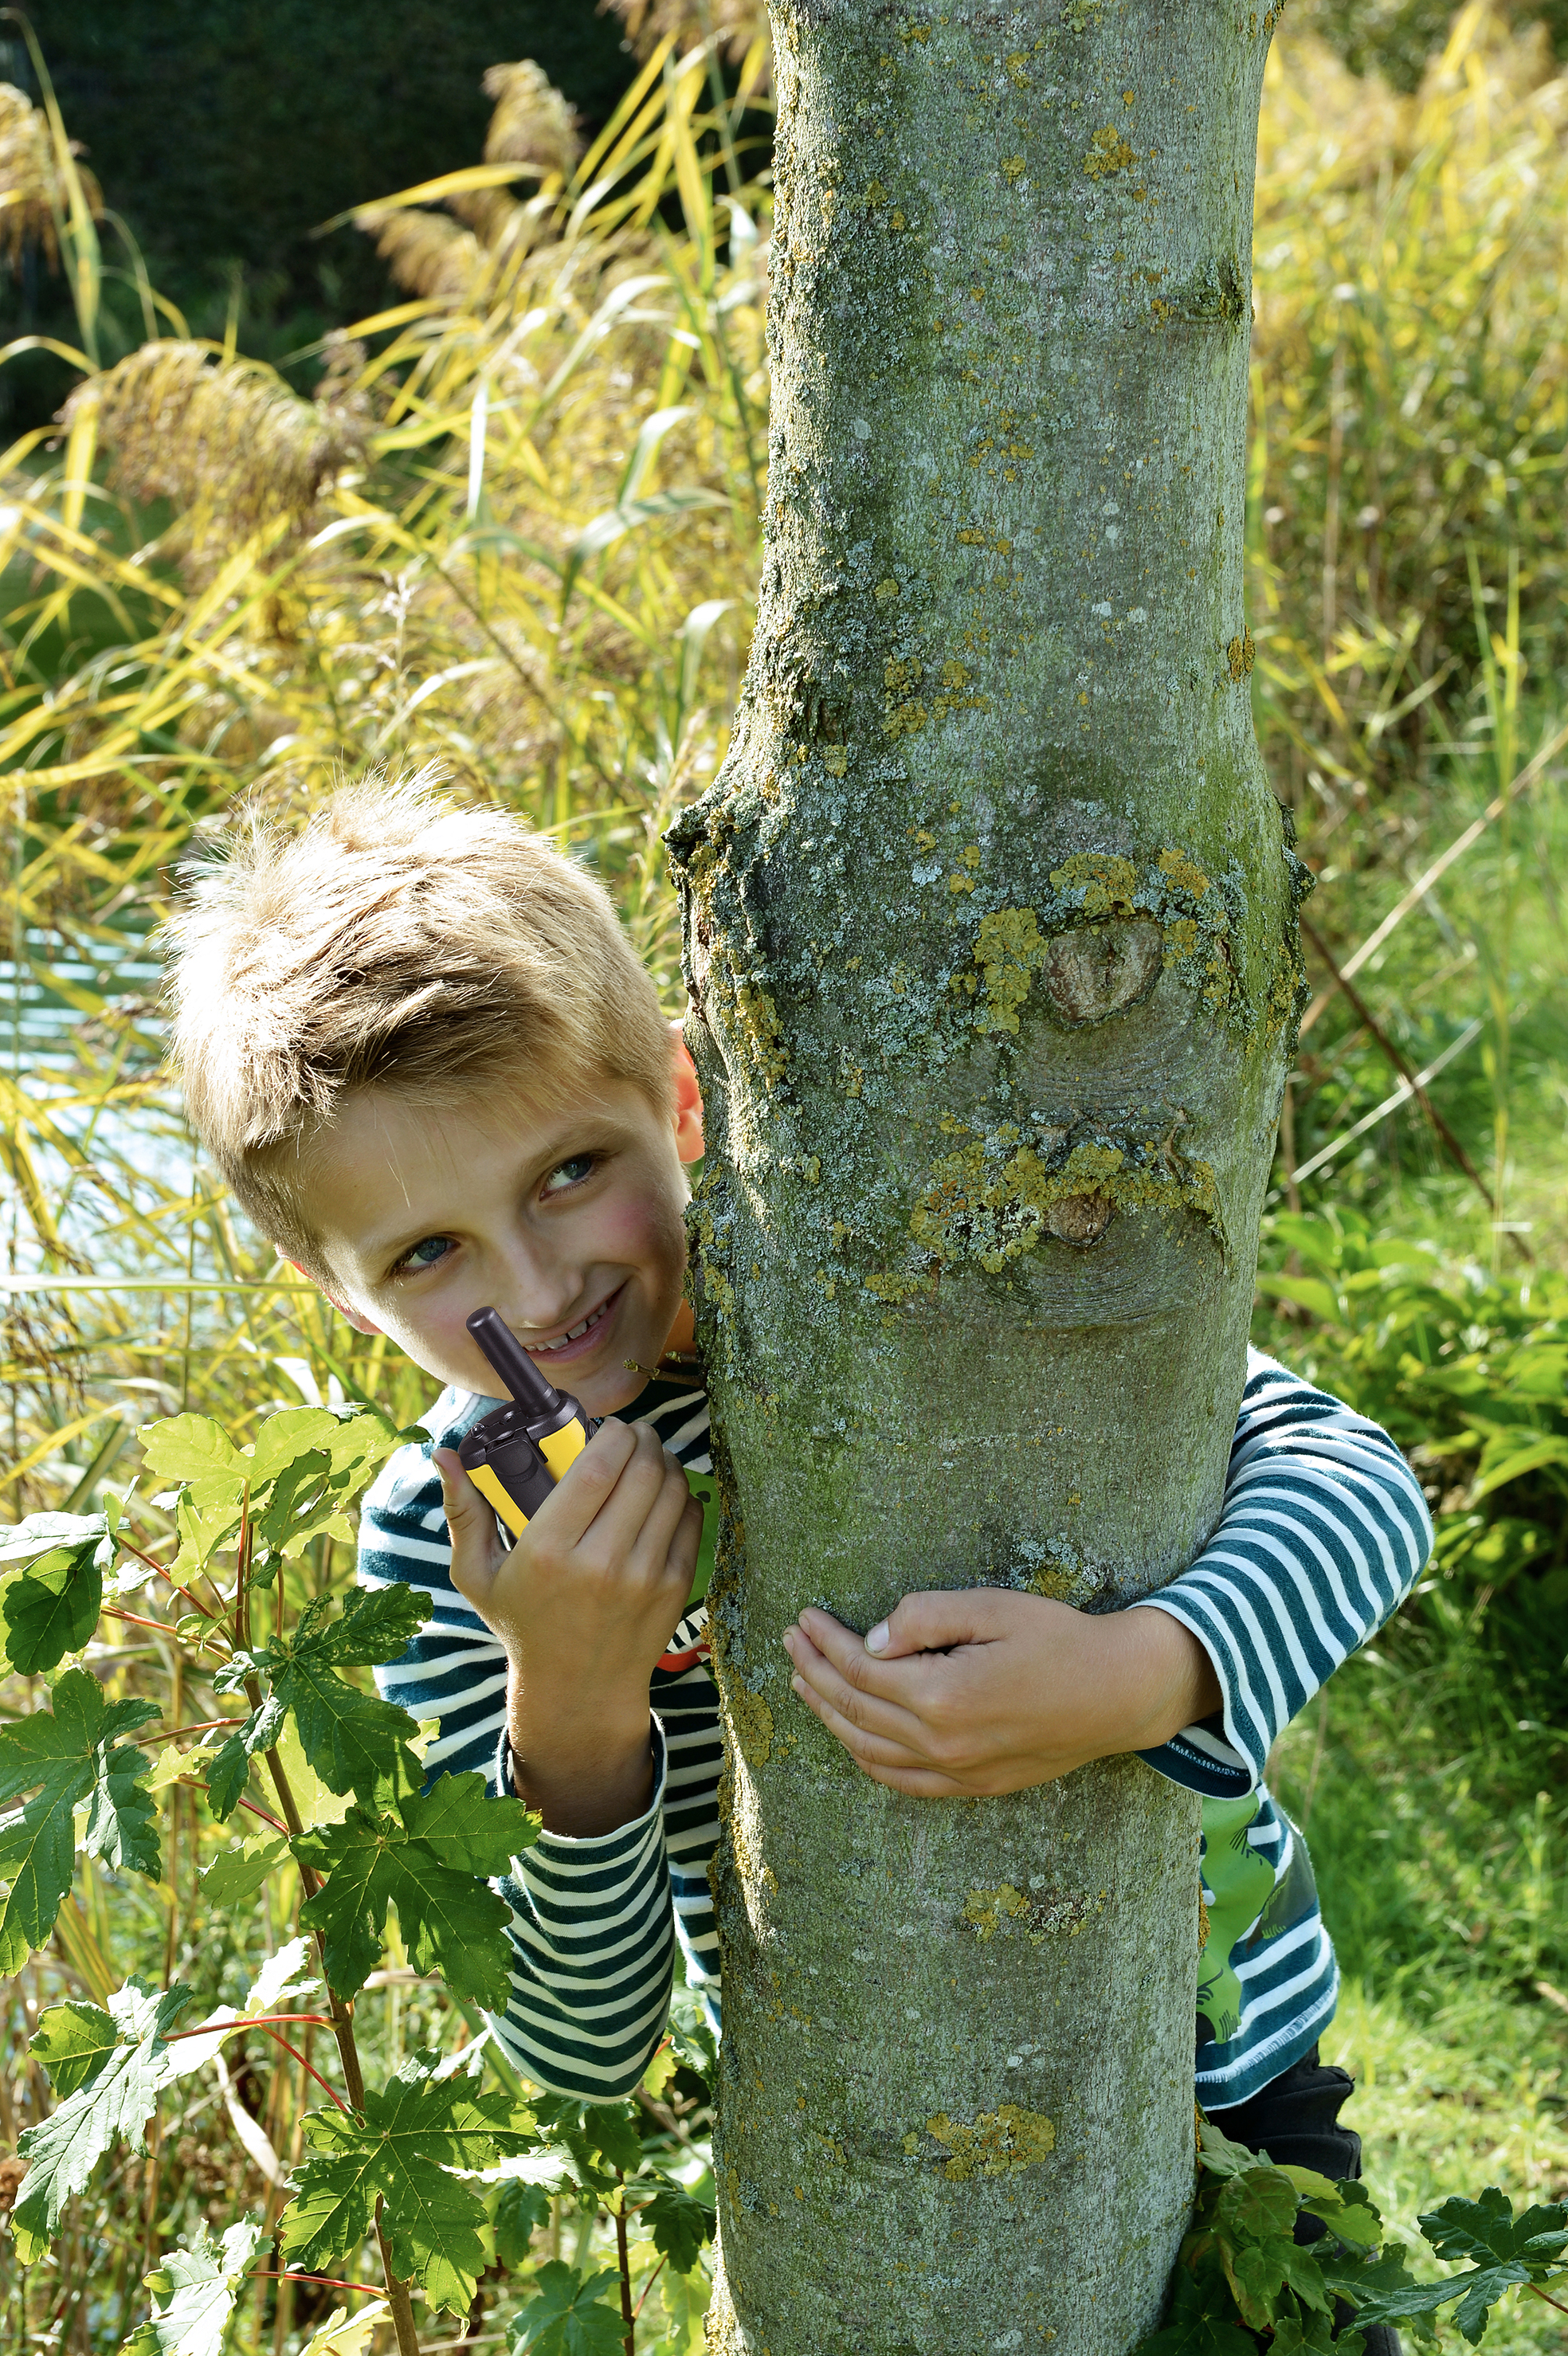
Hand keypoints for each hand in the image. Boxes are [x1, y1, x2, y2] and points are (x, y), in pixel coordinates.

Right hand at [433, 1420, 702, 1834]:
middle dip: (644, 1440)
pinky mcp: (675, 1588)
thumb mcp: (479, 1575)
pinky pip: (691, 1520)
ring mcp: (644, 1577)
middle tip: (634, 1436)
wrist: (578, 1691)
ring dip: (666, 1462)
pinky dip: (683, 1496)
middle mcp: (600, 1564)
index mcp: (548, 1553)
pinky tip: (666, 1492)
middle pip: (641, 1472)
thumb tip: (445, 1454)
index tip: (610, 1428)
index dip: (612, 1435)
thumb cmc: (523, 1625)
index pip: (596, 1469)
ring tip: (650, 1458)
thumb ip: (464, 1512)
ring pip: (672, 1490)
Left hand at [781, 1589, 1220, 1796]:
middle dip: (814, 1673)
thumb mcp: (992, 1607)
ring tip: (802, 1682)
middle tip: (789, 1641)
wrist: (1119, 1693)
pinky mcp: (973, 1786)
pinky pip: (901, 1781)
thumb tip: (870, 1640)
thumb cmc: (1059, 1639)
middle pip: (854, 1709)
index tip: (803, 1616)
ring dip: (828, 1715)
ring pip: (868, 1749)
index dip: (825, 1641)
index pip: (860, 1669)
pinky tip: (850, 1734)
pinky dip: (864, 1757)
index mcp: (943, 1696)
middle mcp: (942, 1744)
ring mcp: (957, 1773)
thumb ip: (924, 1618)